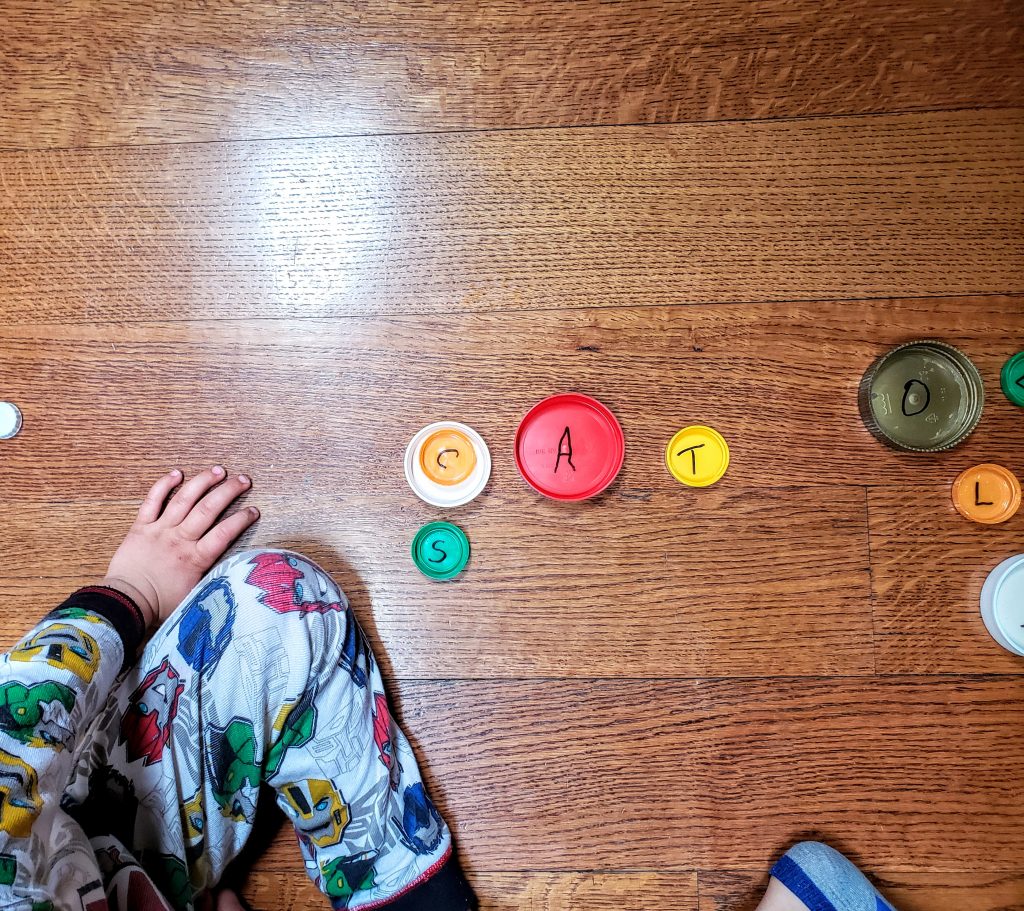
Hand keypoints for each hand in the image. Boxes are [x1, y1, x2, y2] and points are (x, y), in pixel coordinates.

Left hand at [103, 467, 259, 628]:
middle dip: (229, 491)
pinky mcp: (141, 527)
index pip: (225, 532)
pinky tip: (177, 473)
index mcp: (195, 558)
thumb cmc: (160, 605)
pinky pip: (153, 501)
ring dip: (203, 482)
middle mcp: (180, 539)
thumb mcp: (195, 595)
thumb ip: (212, 580)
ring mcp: (160, 530)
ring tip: (218, 470)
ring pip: (184, 499)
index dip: (242, 519)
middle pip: (208, 509)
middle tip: (243, 480)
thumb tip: (233, 573)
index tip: (254, 510)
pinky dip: (164, 485)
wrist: (125, 603)